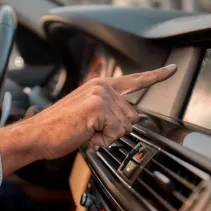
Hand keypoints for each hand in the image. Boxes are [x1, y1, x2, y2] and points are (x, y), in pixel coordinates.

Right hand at [0, 64, 177, 175]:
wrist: (38, 135)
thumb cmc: (60, 128)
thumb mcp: (88, 114)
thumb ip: (109, 111)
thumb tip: (131, 119)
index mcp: (101, 86)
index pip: (134, 80)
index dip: (156, 76)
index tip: (172, 70)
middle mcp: (102, 87)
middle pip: (132, 116)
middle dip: (116, 130)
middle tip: (91, 130)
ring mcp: (100, 96)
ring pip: (125, 126)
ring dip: (107, 136)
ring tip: (86, 132)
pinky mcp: (97, 108)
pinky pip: (114, 133)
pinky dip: (101, 141)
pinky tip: (86, 135)